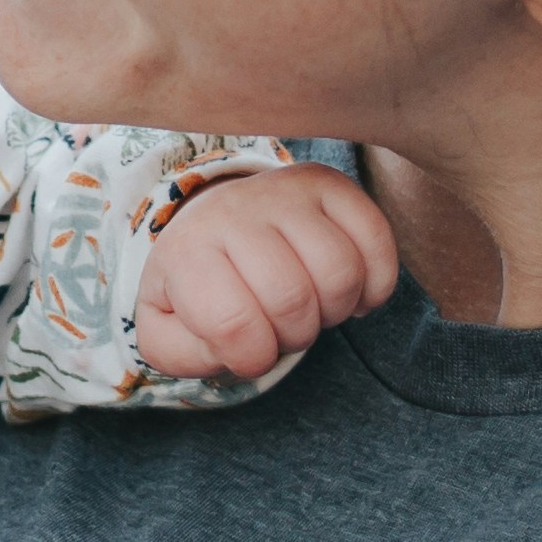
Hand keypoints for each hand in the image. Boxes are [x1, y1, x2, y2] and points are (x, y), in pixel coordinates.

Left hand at [140, 161, 398, 376]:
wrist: (216, 224)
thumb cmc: (199, 289)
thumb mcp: (166, 330)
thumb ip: (179, 354)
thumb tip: (236, 347)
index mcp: (186, 251)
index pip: (232, 323)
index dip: (251, 356)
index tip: (248, 351)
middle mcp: (234, 211)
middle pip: (292, 299)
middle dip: (294, 335)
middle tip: (280, 326)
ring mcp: (284, 192)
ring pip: (340, 272)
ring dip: (334, 310)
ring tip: (311, 305)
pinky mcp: (331, 184)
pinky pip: (376, 239)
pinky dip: (375, 284)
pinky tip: (351, 294)